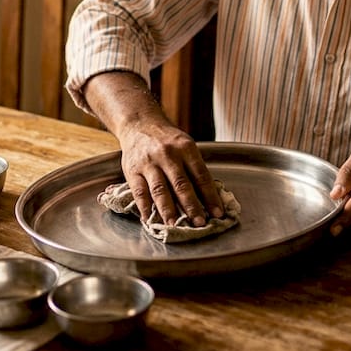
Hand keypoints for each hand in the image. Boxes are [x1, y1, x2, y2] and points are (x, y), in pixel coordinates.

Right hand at [80, 70, 223, 227]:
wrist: (140, 124)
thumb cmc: (168, 140)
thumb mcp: (185, 146)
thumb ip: (194, 169)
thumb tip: (208, 198)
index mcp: (185, 148)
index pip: (201, 175)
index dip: (210, 196)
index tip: (218, 213)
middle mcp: (167, 154)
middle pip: (181, 184)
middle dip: (191, 206)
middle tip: (199, 223)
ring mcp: (149, 163)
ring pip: (160, 190)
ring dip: (168, 210)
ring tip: (174, 226)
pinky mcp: (132, 170)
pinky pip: (140, 192)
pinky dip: (145, 208)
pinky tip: (151, 220)